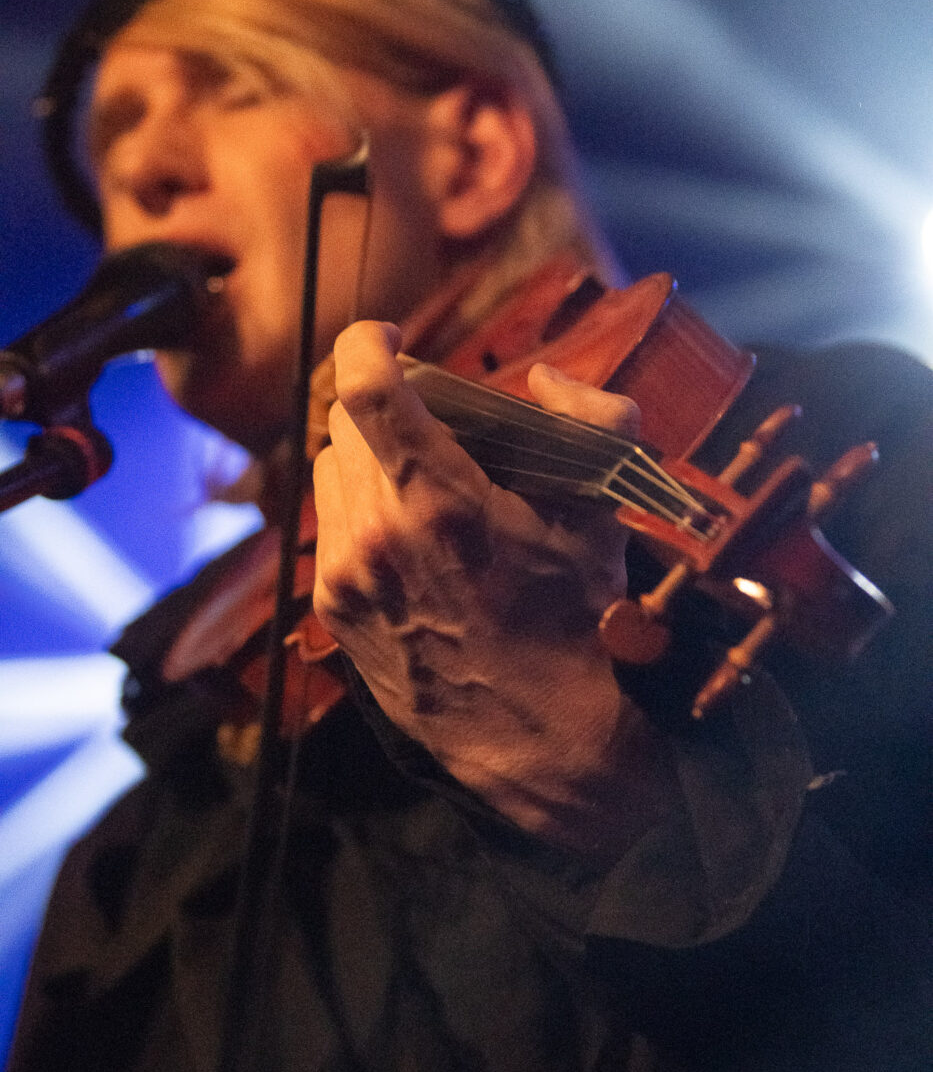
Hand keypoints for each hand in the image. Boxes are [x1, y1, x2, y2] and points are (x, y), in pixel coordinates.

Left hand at [312, 321, 672, 855]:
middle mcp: (375, 536)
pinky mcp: (333, 609)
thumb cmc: (573, 622)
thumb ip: (594, 421)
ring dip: (366, 460)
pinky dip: (359, 512)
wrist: (536, 735)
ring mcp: (346, 576)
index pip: (363, 386)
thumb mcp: (602, 516)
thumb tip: (546, 376)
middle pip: (345, 425)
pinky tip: (406, 538)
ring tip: (418, 483)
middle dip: (384, 408)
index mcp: (438, 502)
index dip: (368, 340)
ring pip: (329, 473)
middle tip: (429, 422)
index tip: (390, 336)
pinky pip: (327, 527)